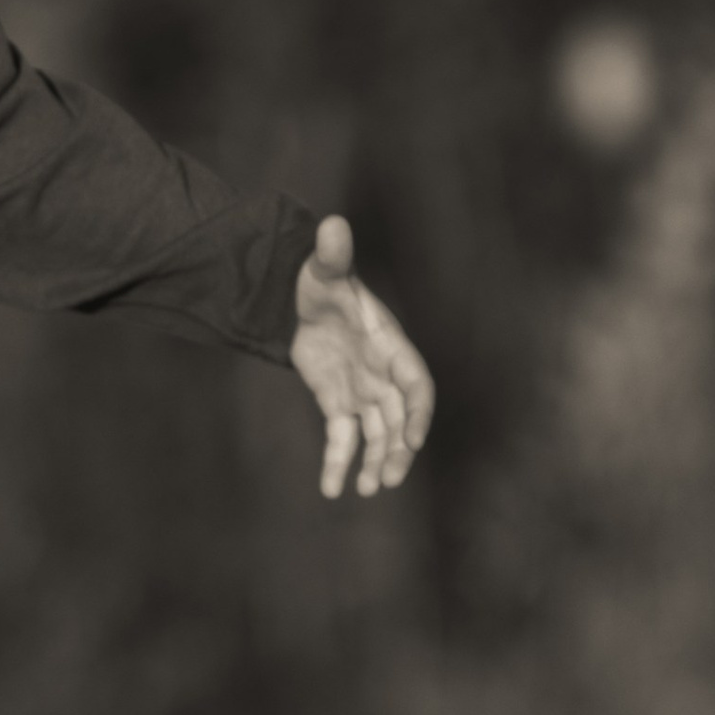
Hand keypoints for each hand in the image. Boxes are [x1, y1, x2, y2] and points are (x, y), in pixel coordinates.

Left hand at [291, 213, 433, 499]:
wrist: (296, 299)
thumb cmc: (318, 281)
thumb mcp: (322, 270)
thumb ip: (331, 255)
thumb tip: (333, 224)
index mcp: (389, 344)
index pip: (415, 382)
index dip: (417, 411)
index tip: (411, 439)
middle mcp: (382, 373)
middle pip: (401, 418)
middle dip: (399, 450)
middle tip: (389, 479)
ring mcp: (363, 391)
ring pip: (378, 434)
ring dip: (377, 462)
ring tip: (369, 490)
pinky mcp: (338, 403)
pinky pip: (343, 438)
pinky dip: (339, 462)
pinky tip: (331, 489)